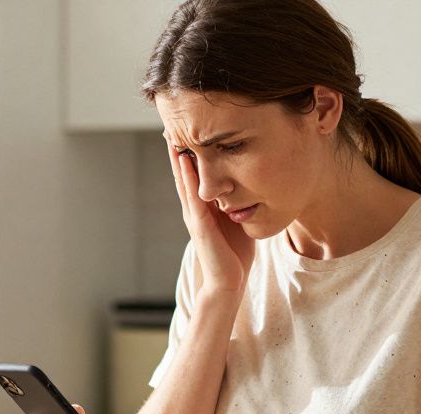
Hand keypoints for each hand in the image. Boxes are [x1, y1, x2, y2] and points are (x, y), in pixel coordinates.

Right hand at [166, 141, 255, 293]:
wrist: (228, 282)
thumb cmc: (235, 254)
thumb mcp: (238, 219)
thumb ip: (239, 202)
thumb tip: (250, 183)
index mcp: (204, 207)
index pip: (194, 175)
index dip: (189, 154)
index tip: (187, 130)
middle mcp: (194, 209)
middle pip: (183, 174)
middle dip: (177, 150)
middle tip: (170, 125)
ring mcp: (194, 216)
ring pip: (183, 181)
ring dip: (177, 159)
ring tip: (171, 136)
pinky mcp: (199, 225)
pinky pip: (192, 195)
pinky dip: (187, 177)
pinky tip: (185, 160)